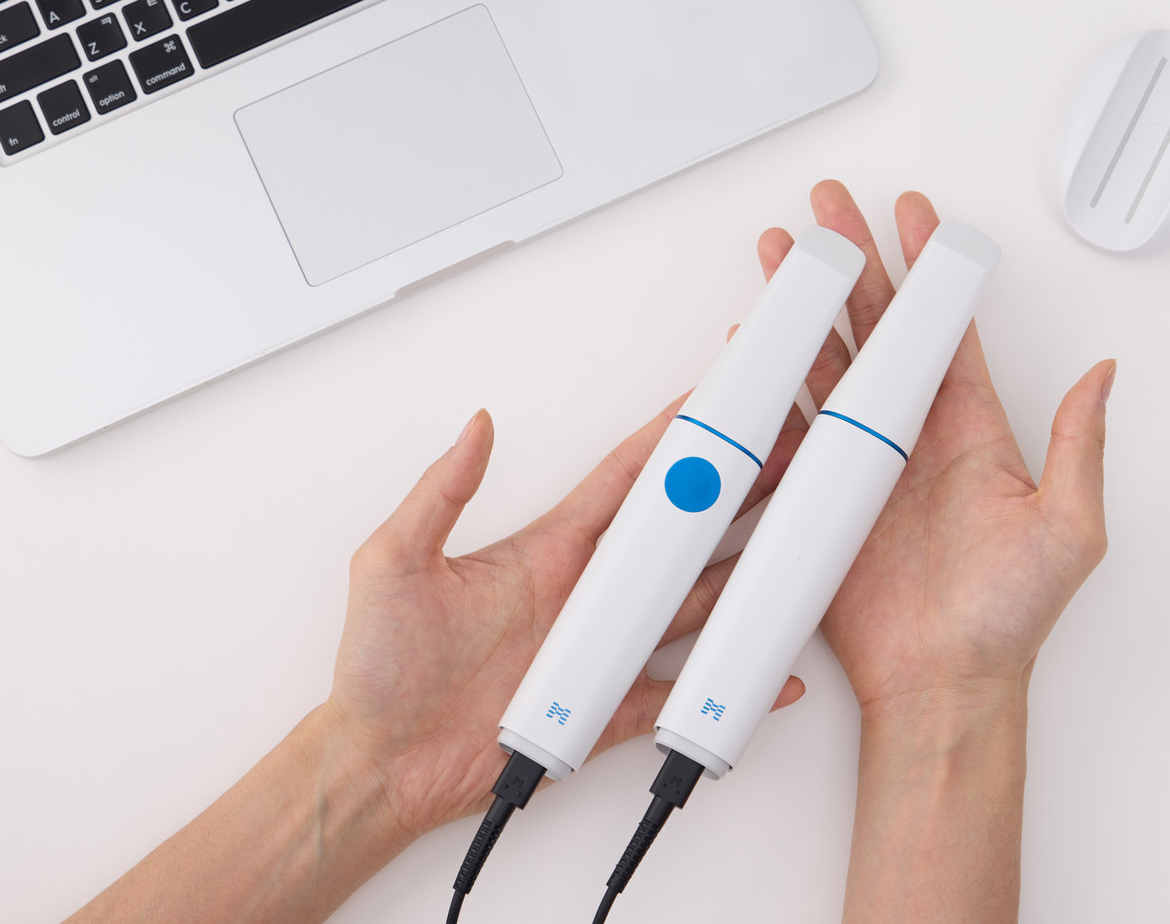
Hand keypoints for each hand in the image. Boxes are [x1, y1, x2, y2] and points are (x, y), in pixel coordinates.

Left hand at [326, 398, 807, 842]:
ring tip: (791, 545)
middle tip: (779, 459)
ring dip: (741, 576)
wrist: (378, 763)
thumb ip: (440, 493)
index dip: (666, 441)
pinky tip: (760, 671)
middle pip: (674, 535)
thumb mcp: (394, 561)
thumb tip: (472, 427)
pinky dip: (719, 687)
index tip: (708, 405)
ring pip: (690, 605)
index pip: (620, 482)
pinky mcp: (603, 710)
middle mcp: (581, 595)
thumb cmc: (378, 668)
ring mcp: (598, 651)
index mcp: (544, 552)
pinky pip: (674, 696)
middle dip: (731, 494)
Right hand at [756, 182, 1112, 712]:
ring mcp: (862, 464)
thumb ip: (1078, 444)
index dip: (929, 269)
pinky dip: (769, 386)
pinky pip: (789, 430)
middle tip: (830, 211)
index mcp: (970, 430)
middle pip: (876, 329)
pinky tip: (756, 347)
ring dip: (805, 310)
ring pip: (827, 365)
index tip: (916, 217)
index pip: (944, 328)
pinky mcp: (820, 497)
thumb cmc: (1008, 618)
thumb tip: (1106, 375)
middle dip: (853, 264)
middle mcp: (913, 437)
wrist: (942, 684)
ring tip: (784, 259)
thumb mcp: (1068, 527)